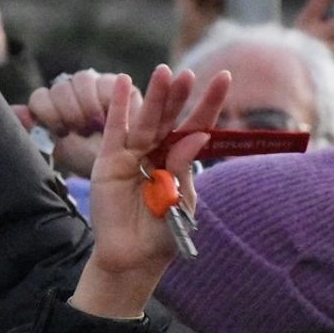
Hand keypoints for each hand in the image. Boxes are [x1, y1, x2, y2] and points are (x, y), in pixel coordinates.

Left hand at [13, 69, 134, 177]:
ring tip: (96, 123)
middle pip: (59, 88)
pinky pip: (105, 81)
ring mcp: (92, 84)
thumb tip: (15, 110)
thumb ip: (35, 132)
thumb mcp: (60, 149)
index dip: (49, 113)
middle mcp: (69, 91)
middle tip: (82, 129)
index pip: (40, 98)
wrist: (122, 164)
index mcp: (52, 105)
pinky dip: (106, 98)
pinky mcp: (114, 83)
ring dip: (87, 104)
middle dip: (69, 111)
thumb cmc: (89, 158)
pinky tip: (110, 115)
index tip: (62, 131)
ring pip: (81, 80)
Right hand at [68, 65, 229, 319]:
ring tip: (162, 74)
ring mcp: (132, 154)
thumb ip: (185, 167)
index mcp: (181, 159)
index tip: (224, 78)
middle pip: (170, 118)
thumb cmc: (163, 233)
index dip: (209, 103)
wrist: (133, 258)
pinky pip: (114, 130)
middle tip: (187, 75)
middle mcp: (157, 151)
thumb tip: (197, 135)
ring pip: (146, 120)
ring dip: (154, 97)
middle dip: (179, 96)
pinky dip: (118, 107)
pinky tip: (123, 83)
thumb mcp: (181, 201)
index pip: (197, 125)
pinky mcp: (109, 161)